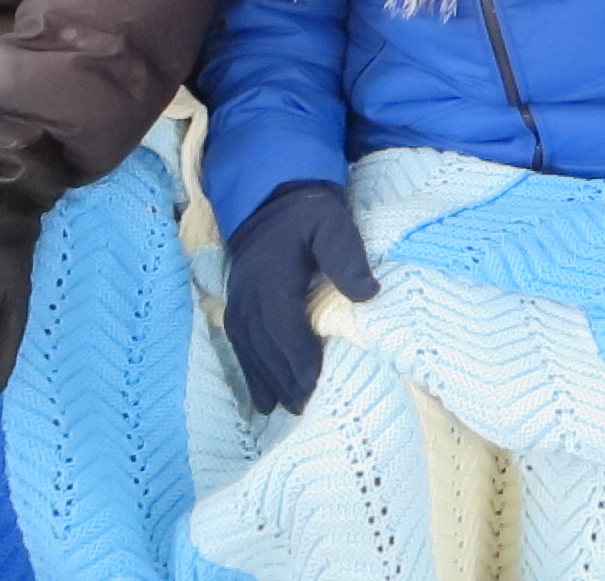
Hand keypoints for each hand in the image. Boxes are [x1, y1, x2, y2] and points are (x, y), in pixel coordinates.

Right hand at [223, 180, 377, 414]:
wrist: (273, 196)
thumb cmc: (309, 212)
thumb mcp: (333, 223)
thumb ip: (347, 256)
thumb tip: (368, 294)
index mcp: (272, 277)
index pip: (283, 326)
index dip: (297, 358)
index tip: (313, 385)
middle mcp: (249, 293)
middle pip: (265, 345)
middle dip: (283, 379)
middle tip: (303, 408)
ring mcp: (238, 298)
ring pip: (250, 348)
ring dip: (266, 380)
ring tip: (285, 408)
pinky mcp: (236, 302)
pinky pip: (240, 342)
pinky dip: (250, 370)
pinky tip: (261, 394)